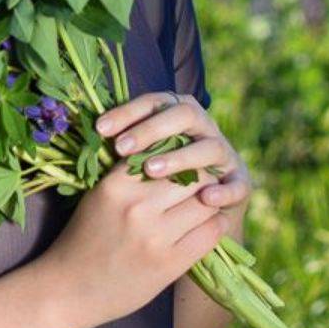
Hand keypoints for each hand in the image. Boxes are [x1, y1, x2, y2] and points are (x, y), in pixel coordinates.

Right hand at [34, 92, 245, 327]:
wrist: (69, 288)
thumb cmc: (84, 238)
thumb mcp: (99, 196)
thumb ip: (130, 176)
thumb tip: (171, 152)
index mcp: (116, 185)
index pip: (165, 152)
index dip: (180, 154)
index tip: (185, 160)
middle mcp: (137, 207)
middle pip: (191, 175)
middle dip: (200, 175)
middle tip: (204, 180)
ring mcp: (155, 237)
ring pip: (205, 201)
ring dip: (211, 200)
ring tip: (208, 201)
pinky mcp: (169, 264)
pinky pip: (211, 232)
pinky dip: (215, 223)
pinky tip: (209, 223)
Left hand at [97, 90, 252, 230]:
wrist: (188, 225)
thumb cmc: (154, 193)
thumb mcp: (137, 167)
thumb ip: (125, 149)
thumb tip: (88, 133)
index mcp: (177, 116)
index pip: (153, 102)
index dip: (128, 112)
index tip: (101, 129)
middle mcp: (203, 129)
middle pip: (183, 114)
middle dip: (151, 129)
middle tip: (122, 148)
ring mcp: (224, 155)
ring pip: (208, 146)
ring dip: (181, 157)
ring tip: (152, 170)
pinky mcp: (240, 184)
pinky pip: (238, 185)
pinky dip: (224, 191)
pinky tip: (206, 199)